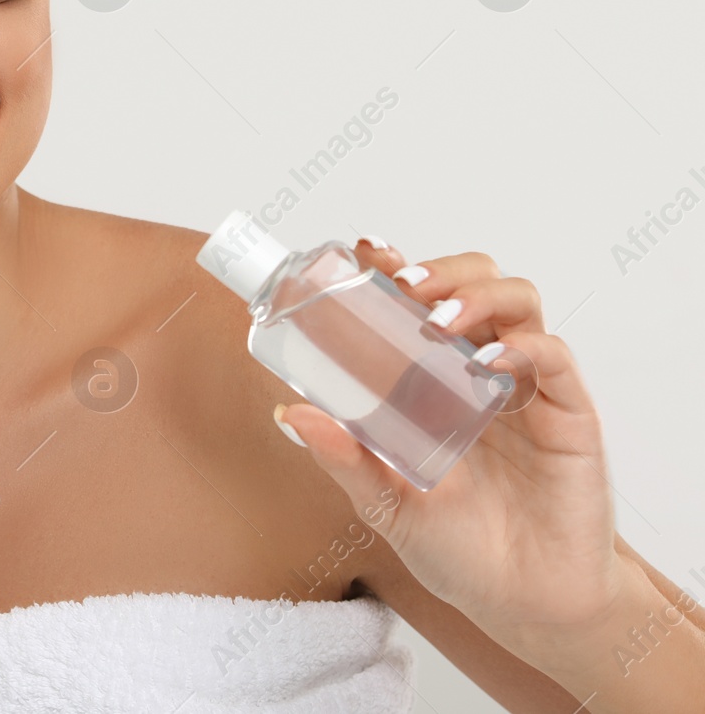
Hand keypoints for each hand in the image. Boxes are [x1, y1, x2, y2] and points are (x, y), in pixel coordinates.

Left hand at [276, 238, 624, 651]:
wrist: (524, 606)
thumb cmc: (458, 549)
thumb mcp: (385, 503)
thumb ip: (344, 459)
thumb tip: (288, 413)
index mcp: (436, 378)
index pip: (422, 300)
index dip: (398, 267)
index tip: (365, 251)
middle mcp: (482, 370)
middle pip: (475, 282)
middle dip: (441, 270)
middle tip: (404, 285)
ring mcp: (527, 389)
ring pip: (518, 302)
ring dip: (478, 295)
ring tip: (439, 320)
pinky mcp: (569, 416)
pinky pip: (555, 358)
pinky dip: (525, 347)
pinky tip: (490, 363)